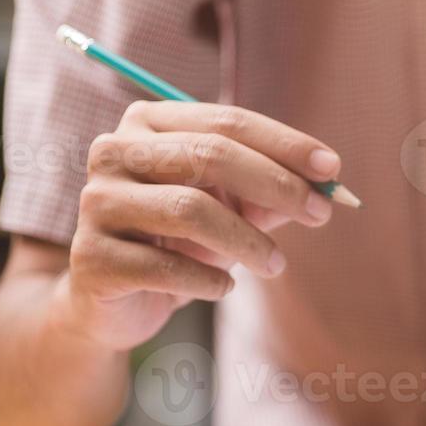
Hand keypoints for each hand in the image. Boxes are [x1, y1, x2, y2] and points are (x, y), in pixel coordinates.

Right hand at [59, 101, 342, 350]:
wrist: (113, 303)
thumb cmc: (177, 245)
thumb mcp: (229, 213)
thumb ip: (268, 196)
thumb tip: (325, 188)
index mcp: (147, 124)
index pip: (226, 122)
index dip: (284, 144)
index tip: (333, 169)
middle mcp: (114, 152)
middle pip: (209, 155)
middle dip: (277, 185)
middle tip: (321, 215)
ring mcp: (98, 203)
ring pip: (190, 209)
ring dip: (248, 240)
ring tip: (276, 264)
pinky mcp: (93, 258)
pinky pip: (166, 267)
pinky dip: (209, 279)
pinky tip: (224, 287)